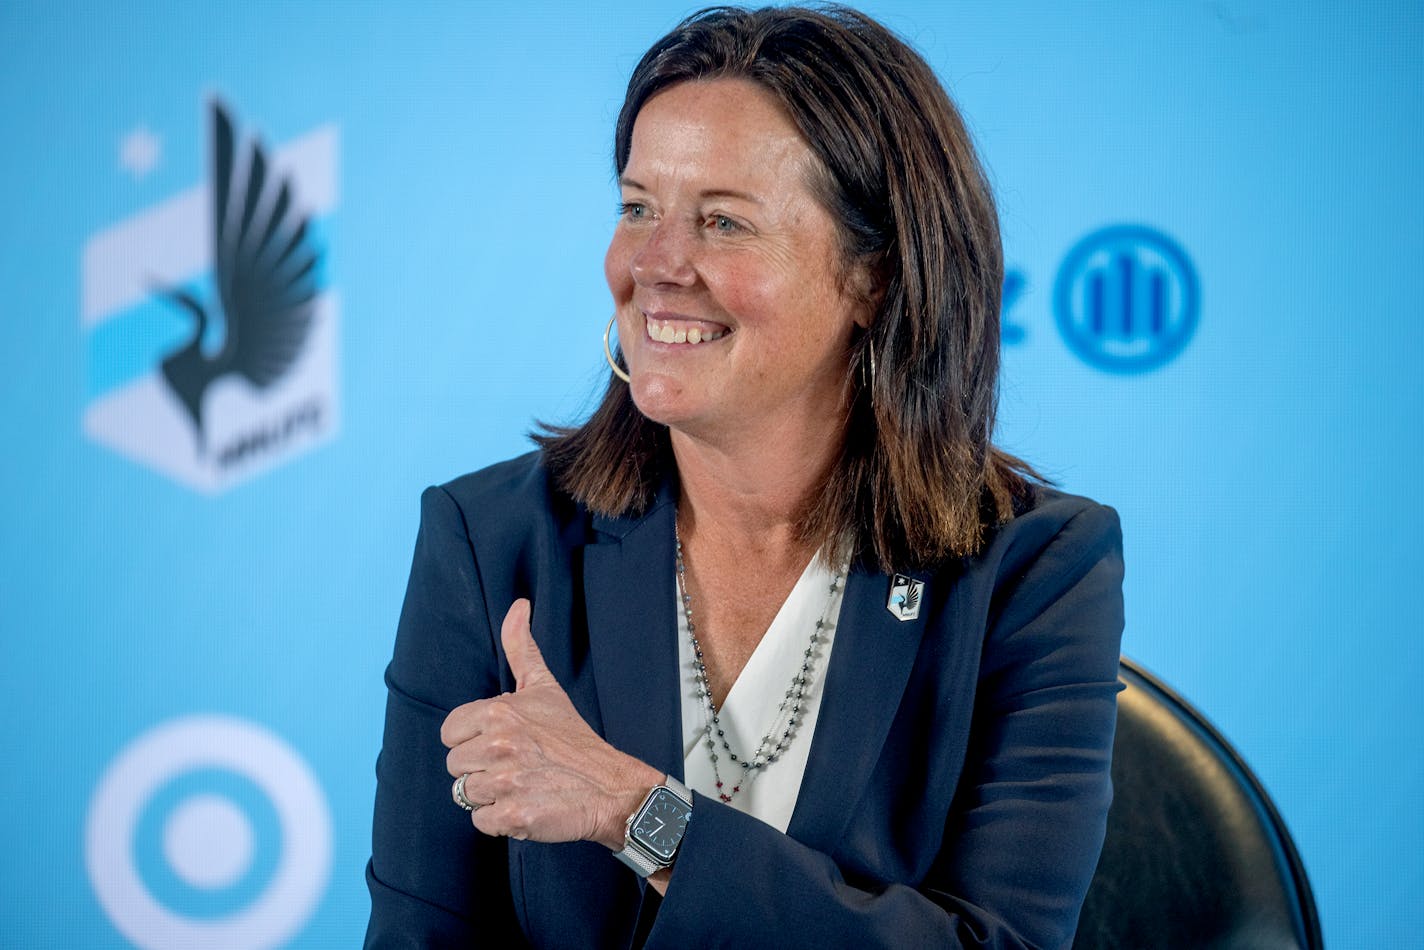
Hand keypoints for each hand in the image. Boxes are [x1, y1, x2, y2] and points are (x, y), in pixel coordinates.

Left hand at [441, 599, 661, 849]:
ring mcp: (506, 782)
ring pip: (466, 794)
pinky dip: (500, 820)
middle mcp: (500, 745)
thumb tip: (518, 605)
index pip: (450, 733)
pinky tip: (525, 805)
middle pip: (455, 766)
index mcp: (499, 712)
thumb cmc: (573, 739)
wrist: (609, 787)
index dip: (473, 740)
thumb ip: (521, 647)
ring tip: (522, 785)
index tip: (503, 743)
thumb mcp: (545, 688)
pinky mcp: (513, 815)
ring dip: (491, 795)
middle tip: (518, 766)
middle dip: (482, 769)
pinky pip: (481, 822)